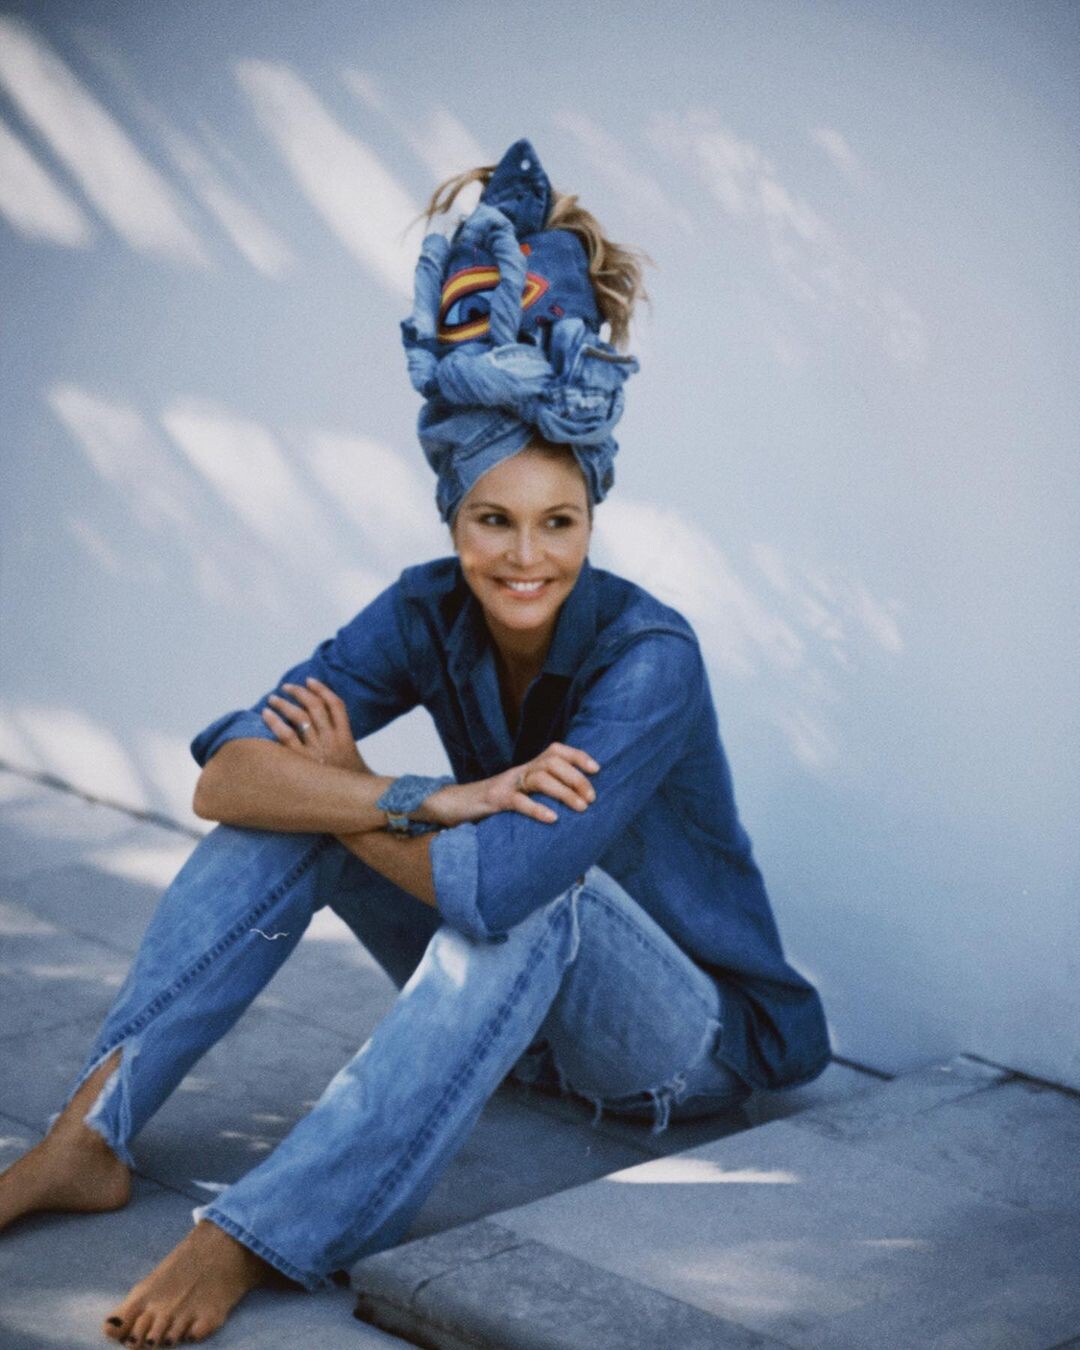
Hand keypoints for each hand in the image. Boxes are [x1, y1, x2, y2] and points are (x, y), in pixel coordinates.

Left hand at [261, 677, 370, 773]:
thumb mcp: (350, 756)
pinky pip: (286, 736)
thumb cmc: (348, 782)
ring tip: (273, 699)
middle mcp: (332, 740)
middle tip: (286, 687)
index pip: (335, 704)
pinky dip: (275, 722)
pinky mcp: (303, 763)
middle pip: (315, 706)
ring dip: (285, 704)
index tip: (309, 680)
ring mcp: (317, 751)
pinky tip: (266, 715)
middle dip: (299, 692)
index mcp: (346, 736)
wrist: (352, 806)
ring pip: (300, 717)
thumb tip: (319, 724)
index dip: (322, 689)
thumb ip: (337, 738)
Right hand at [424, 741, 599, 827]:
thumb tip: (573, 805)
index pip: (556, 751)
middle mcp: (519, 771)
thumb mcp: (520, 795)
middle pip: (552, 762)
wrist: (453, 806)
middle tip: (591, 799)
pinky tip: (552, 818)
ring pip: (539, 778)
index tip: (597, 769)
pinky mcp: (494, 800)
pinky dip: (537, 809)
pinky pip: (518, 801)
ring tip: (581, 808)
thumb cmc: (492, 804)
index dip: (578, 756)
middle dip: (576, 778)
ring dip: (564, 792)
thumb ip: (540, 794)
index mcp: (527, 768)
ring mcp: (506, 784)